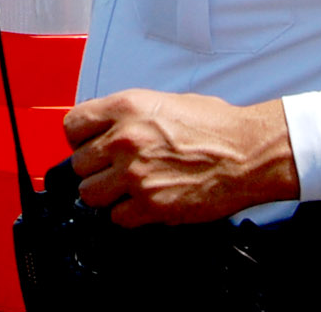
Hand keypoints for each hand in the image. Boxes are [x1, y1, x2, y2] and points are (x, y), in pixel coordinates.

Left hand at [64, 89, 297, 225]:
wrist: (248, 153)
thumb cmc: (216, 127)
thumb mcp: (165, 102)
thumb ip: (129, 116)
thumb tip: (108, 131)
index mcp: (127, 108)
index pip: (72, 125)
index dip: (80, 138)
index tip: (89, 145)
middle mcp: (125, 140)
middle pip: (79, 163)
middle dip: (96, 168)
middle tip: (115, 169)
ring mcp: (135, 174)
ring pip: (90, 194)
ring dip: (106, 194)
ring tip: (127, 189)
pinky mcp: (150, 205)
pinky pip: (117, 217)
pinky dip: (128, 215)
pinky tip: (145, 203)